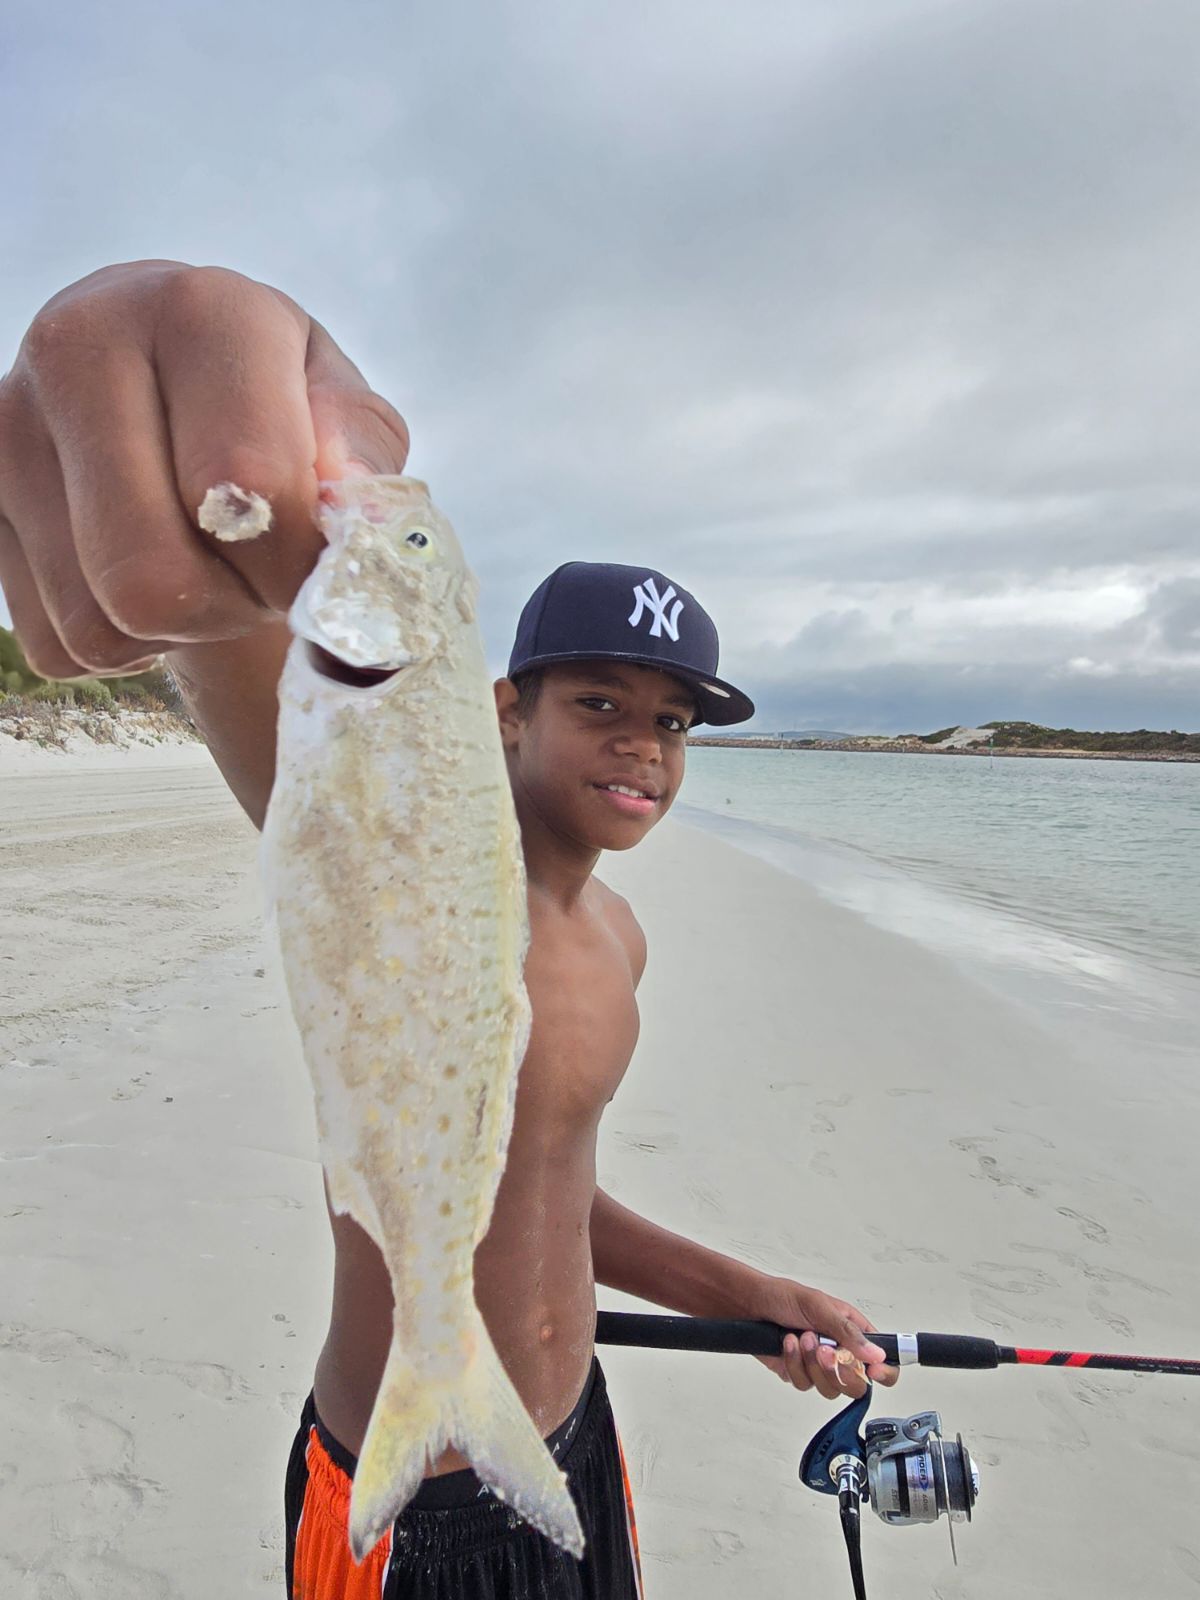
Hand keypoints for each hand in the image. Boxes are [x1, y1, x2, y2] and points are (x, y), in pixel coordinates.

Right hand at [0, 261, 408, 677]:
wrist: (174, 390)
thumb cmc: (277, 404)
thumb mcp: (342, 409)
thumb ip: (359, 454)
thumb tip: (346, 504)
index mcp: (198, 309)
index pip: (250, 490)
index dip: (298, 566)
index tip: (314, 560)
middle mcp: (79, 347)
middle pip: (152, 577)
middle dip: (229, 608)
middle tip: (259, 579)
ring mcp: (8, 425)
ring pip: (101, 622)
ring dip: (177, 631)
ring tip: (206, 566)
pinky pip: (58, 643)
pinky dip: (122, 642)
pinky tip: (147, 575)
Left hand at [748, 1275, 898, 1399]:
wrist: (750, 1306)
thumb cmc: (784, 1297)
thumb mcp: (819, 1306)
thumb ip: (848, 1332)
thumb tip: (875, 1354)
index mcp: (852, 1331)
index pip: (882, 1360)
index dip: (884, 1372)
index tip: (874, 1371)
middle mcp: (840, 1351)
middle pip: (857, 1384)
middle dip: (838, 1370)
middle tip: (824, 1350)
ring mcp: (820, 1365)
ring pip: (830, 1388)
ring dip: (812, 1364)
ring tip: (802, 1339)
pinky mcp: (800, 1374)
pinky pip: (805, 1385)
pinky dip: (795, 1365)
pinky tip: (788, 1345)